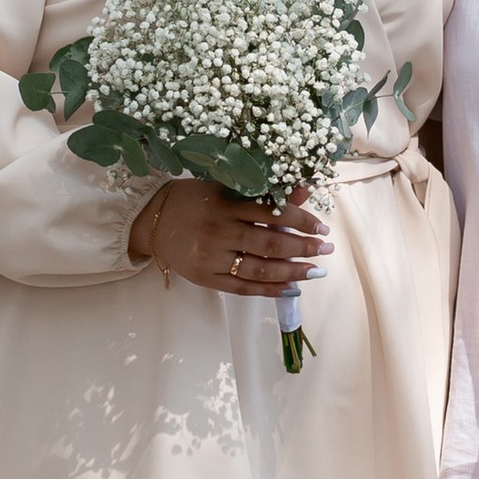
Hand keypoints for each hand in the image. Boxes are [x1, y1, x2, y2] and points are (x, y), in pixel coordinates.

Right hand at [133, 177, 327, 296]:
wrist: (152, 220)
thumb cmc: (194, 200)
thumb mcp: (226, 189)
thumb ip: (263, 193)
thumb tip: (303, 191)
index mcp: (225, 205)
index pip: (272, 213)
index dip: (301, 221)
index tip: (322, 226)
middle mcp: (218, 232)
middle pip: (270, 245)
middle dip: (304, 248)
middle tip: (326, 249)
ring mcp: (211, 258)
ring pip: (260, 270)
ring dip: (293, 272)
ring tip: (316, 271)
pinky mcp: (205, 278)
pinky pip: (243, 288)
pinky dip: (269, 290)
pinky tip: (291, 288)